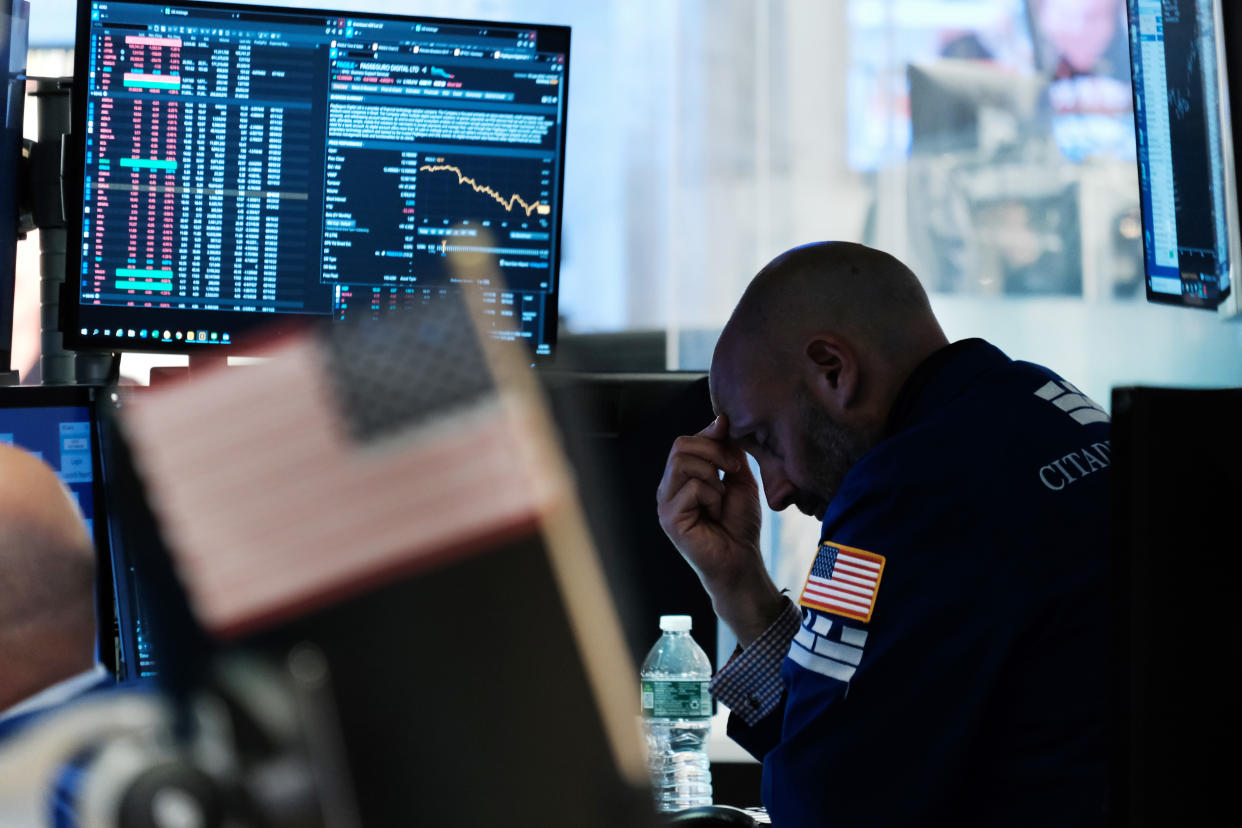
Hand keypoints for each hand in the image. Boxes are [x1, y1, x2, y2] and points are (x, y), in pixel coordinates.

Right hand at [656, 415, 784, 645]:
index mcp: (681, 477)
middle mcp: (668, 487)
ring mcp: (665, 502)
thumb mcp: (738, 477)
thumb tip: (721, 419)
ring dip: (713, 476)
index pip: (686, 440)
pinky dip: (712, 496)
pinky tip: (715, 513)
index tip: (732, 440)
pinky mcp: (669, 518)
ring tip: (721, 497)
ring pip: (683, 462)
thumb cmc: (738, 523)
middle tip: (732, 471)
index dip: (710, 435)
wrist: (742, 559)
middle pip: (680, 445)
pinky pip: (692, 487)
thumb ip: (727, 450)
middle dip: (714, 452)